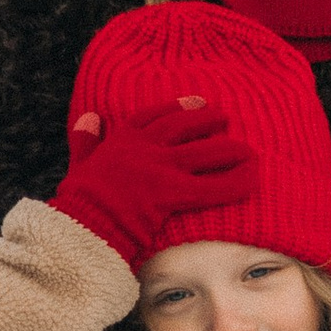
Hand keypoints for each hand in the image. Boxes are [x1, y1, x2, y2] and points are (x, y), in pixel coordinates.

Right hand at [51, 94, 257, 270]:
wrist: (82, 227)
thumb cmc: (78, 203)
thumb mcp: (79, 164)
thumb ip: (85, 140)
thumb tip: (89, 117)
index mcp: (122, 140)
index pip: (154, 116)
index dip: (177, 108)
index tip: (195, 103)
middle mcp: (145, 148)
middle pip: (185, 127)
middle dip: (207, 120)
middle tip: (225, 118)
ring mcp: (161, 169)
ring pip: (205, 152)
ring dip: (230, 149)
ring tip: (248, 149)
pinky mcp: (173, 194)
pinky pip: (213, 186)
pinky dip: (235, 181)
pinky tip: (252, 178)